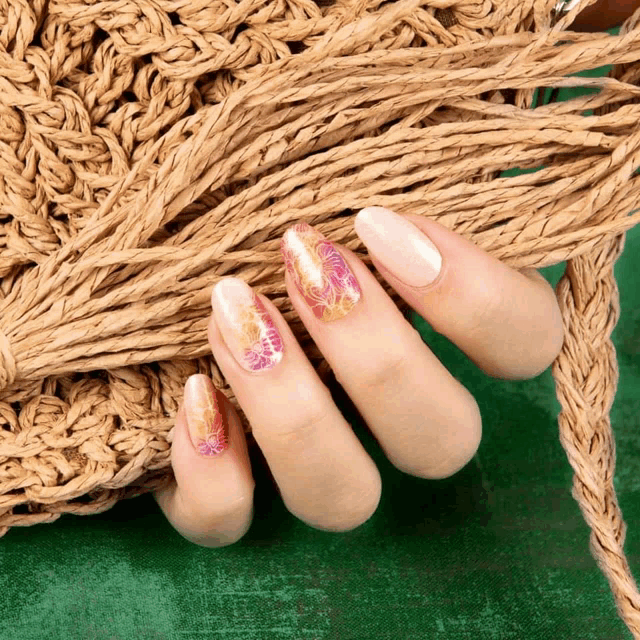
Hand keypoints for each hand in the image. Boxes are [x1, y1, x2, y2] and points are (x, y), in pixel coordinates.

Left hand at [153, 207, 563, 545]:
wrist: (205, 251)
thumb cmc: (289, 208)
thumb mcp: (345, 183)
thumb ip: (393, 192)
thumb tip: (392, 199)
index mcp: (449, 343)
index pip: (524, 344)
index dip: (472, 297)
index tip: (379, 223)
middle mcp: (393, 419)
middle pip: (443, 441)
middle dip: (377, 357)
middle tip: (304, 259)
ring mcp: (318, 462)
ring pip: (342, 497)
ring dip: (292, 414)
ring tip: (234, 313)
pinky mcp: (236, 489)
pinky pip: (230, 523)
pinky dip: (214, 475)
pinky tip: (196, 393)